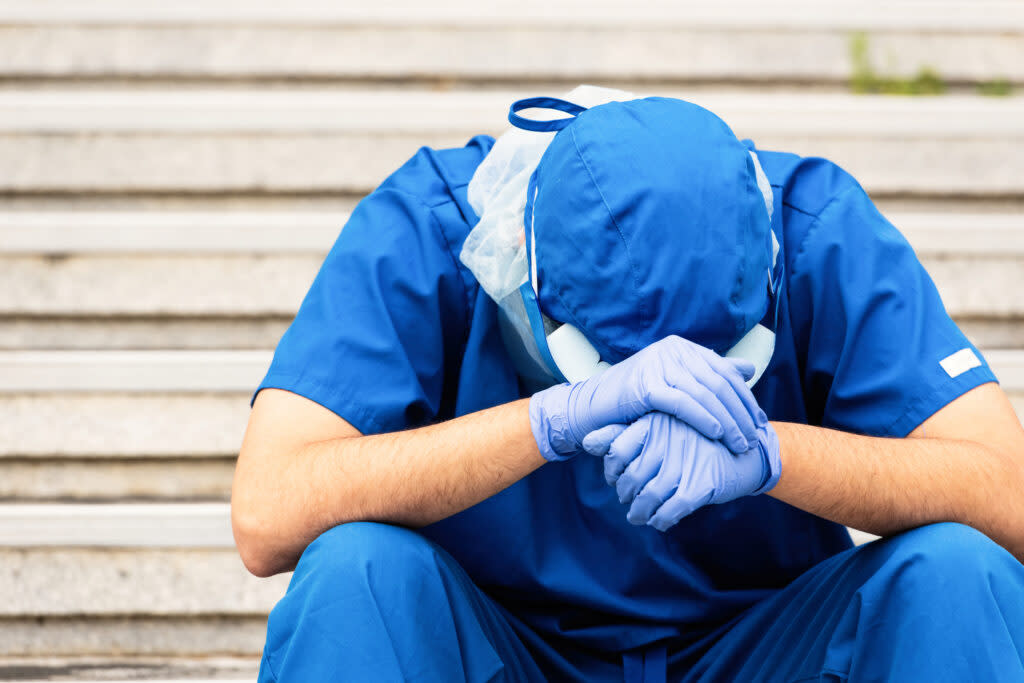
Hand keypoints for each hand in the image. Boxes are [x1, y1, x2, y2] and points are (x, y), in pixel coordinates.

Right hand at [529, 335, 765, 461]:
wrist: (593, 408)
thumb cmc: (636, 400)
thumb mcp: (676, 383)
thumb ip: (710, 375)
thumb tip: (747, 369)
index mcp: (681, 347)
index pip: (723, 372)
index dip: (744, 398)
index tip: (759, 422)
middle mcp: (671, 350)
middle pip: (718, 382)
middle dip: (740, 413)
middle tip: (754, 438)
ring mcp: (658, 364)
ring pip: (705, 393)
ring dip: (727, 421)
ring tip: (739, 443)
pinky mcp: (645, 384)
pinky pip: (683, 403)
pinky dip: (703, 418)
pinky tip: (717, 434)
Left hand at [582, 413, 780, 530]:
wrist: (745, 450)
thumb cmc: (694, 440)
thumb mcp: (659, 429)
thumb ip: (620, 434)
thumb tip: (585, 442)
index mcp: (654, 422)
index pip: (616, 450)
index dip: (612, 470)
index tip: (617, 479)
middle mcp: (666, 440)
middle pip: (631, 478)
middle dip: (626, 495)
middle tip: (628, 500)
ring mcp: (684, 462)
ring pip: (648, 497)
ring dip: (640, 512)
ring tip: (639, 516)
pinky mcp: (701, 484)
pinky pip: (671, 510)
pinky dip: (661, 520)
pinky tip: (660, 520)